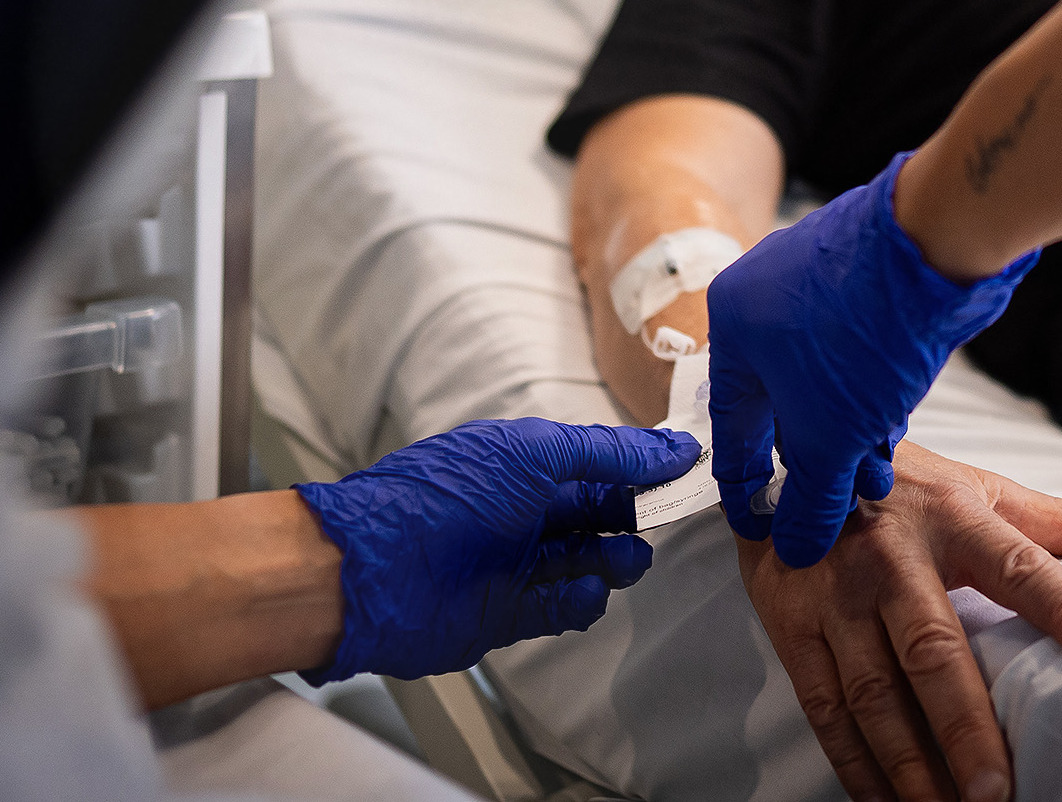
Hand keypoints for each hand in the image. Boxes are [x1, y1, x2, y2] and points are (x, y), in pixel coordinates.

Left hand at [295, 417, 699, 681]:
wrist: (373, 573)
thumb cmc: (447, 498)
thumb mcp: (533, 455)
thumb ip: (606, 453)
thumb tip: (674, 446)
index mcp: (519, 463)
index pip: (594, 461)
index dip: (639, 464)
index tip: (687, 468)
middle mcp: (517, 511)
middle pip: (593, 513)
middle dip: (632, 514)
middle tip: (666, 517)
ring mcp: (510, 565)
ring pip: (582, 561)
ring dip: (613, 559)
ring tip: (627, 558)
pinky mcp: (503, 615)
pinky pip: (558, 609)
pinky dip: (581, 601)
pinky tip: (589, 590)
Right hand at [708, 152, 1035, 566]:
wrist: (936, 241)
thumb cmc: (863, 330)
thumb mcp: (829, 436)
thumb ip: (809, 499)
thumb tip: (794, 546)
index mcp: (733, 324)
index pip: (730, 425)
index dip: (746, 485)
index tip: (758, 522)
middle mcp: (766, 294)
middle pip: (781, 401)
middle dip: (813, 459)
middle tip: (834, 501)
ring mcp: (817, 278)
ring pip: (823, 378)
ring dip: (848, 431)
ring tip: (875, 473)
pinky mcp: (864, 272)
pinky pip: (855, 348)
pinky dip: (870, 393)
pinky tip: (894, 422)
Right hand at [737, 443, 1061, 801]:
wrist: (790, 461)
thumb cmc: (901, 486)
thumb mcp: (976, 487)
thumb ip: (1054, 521)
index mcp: (950, 518)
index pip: (1018, 565)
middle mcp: (889, 558)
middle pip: (933, 650)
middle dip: (965, 725)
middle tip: (998, 789)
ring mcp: (834, 595)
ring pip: (874, 694)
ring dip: (911, 762)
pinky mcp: (792, 627)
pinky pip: (825, 708)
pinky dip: (856, 763)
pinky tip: (887, 801)